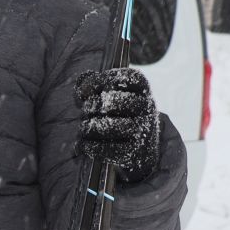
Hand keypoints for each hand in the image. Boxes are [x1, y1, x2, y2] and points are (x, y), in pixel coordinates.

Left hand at [75, 67, 160, 182]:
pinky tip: (82, 145)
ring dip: (91, 127)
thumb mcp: (108, 93)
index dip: (100, 81)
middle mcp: (147, 106)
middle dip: (93, 107)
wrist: (138, 145)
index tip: (84, 91)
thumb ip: (92, 82)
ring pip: (115, 126)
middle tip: (85, 112)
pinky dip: (92, 147)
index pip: (125, 77)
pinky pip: (113, 150)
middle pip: (116, 102)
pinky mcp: (136, 151)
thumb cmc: (116, 112)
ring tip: (83, 128)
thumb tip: (83, 81)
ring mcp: (144, 129)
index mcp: (141, 87)